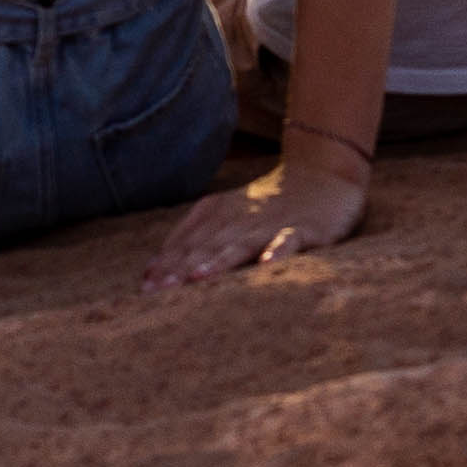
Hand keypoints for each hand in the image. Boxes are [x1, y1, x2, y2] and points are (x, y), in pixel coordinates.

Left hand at [142, 161, 366, 289]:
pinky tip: (268, 266)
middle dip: (179, 268)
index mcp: (216, 214)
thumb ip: (191, 238)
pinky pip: (288, 241)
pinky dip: (278, 252)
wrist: (321, 175)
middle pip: (206, 246)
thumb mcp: (225, 215)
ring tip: (197, 278)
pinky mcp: (304, 229)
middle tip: (157, 292)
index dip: (164, 264)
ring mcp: (270, 224)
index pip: (185, 243)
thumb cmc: (266, 205)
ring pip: (239, 244)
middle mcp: (238, 218)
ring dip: (218, 261)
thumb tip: (150, 270)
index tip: (144, 288)